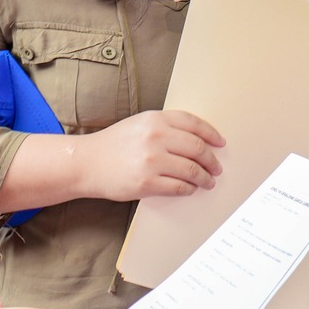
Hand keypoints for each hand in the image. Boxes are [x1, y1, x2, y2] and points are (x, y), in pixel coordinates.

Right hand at [78, 110, 224, 200]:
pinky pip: (178, 187)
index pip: (194, 124)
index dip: (212, 134)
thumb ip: (165, 126)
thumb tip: (198, 139)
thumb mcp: (139, 124)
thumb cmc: (114, 144)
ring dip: (204, 178)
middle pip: (198, 149)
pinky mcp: (146, 183)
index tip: (221, 144)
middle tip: (217, 168)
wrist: (87, 163)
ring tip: (207, 181)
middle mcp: (155, 137)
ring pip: (192, 170)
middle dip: (212, 161)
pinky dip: (189, 189)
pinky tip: (190, 189)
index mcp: (155, 119)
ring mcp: (151, 161)